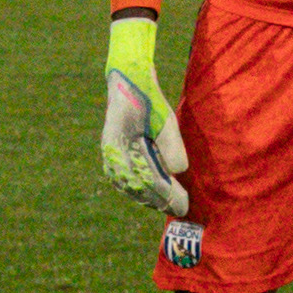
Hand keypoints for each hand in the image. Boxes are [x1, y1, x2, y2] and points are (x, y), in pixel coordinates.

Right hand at [98, 14, 190, 214]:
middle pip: (137, 188)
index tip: (184, 205)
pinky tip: (153, 195)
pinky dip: (139, 191)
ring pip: (129, 187)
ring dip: (149, 198)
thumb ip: (170, 144)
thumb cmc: (148, 100)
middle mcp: (111, 155)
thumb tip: (177, 171)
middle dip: (160, 201)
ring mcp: (109, 156)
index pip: (147, 181)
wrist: (127, 83)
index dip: (167, 195)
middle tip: (181, 209)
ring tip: (169, 205)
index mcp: (121, 147)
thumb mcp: (164, 119)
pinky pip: (123, 181)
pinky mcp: (111, 155)